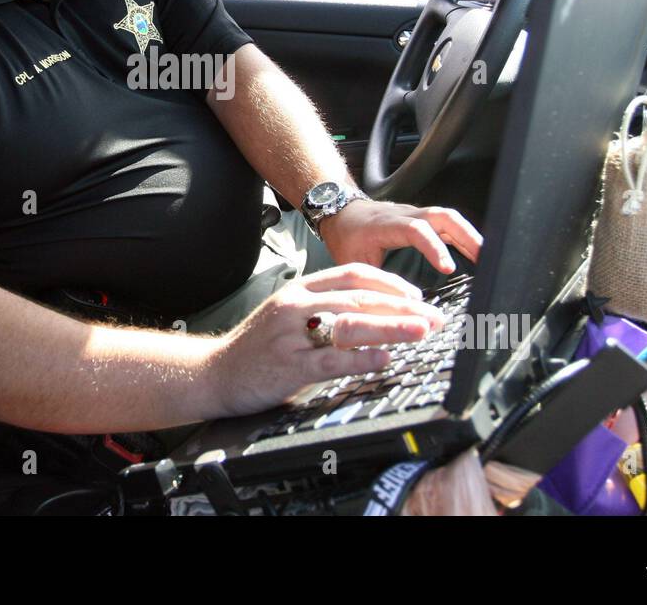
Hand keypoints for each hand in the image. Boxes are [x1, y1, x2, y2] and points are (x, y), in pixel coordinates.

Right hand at [206, 263, 444, 417]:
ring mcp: (292, 334)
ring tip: (421, 330)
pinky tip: (384, 358)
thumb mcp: (287, 317)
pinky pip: (333, 360)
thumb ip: (322, 311)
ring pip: (350, 323)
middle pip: (358, 297)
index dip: (389, 284)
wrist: (213, 372)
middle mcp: (296, 305)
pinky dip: (362, 358)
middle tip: (433, 316)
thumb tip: (371, 318)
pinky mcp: (289, 365)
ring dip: (392, 326)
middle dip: (402, 306)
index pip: (352, 275)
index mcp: (299, 290)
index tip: (417, 296)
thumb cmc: (256, 348)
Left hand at [319, 199, 481, 274]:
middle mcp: (404, 215)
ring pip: (448, 217)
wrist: (341, 212)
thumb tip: (395, 305)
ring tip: (486, 257)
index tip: (448, 268)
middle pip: (441, 216)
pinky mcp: (421, 218)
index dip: (435, 248)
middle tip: (483, 259)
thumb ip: (375, 281)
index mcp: (386, 225)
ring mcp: (415, 214)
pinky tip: (475, 251)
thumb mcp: (354, 262)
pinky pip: (446, 223)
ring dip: (469, 235)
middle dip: (465, 236)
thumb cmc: (346, 237)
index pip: (416, 230)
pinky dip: (463, 235)